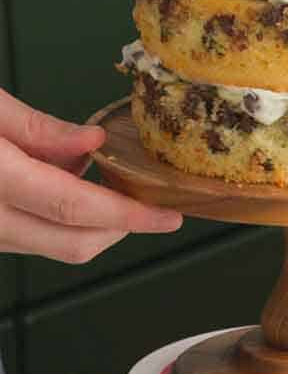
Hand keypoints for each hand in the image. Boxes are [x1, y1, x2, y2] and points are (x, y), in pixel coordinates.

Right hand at [0, 89, 181, 263]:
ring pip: (54, 245)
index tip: (168, 216)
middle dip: (121, 227)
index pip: (74, 206)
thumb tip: (94, 141)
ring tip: (94, 173)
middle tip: (152, 202)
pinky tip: (60, 180)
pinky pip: (32, 237)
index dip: (128, 215)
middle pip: (73, 242)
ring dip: (90, 220)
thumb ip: (40, 129)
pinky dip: (58, 217)